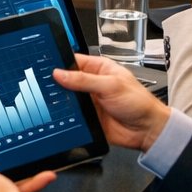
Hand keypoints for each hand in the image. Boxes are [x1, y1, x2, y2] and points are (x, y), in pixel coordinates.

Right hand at [53, 54, 171, 152]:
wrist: (147, 130)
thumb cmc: (139, 103)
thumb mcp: (111, 85)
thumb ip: (84, 79)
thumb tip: (60, 73)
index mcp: (99, 69)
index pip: (73, 60)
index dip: (60, 62)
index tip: (46, 65)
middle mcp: (91, 83)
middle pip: (66, 79)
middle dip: (56, 82)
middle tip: (44, 84)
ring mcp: (88, 101)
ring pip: (66, 97)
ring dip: (60, 99)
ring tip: (49, 99)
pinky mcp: (86, 117)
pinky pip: (71, 114)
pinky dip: (64, 115)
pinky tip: (58, 114)